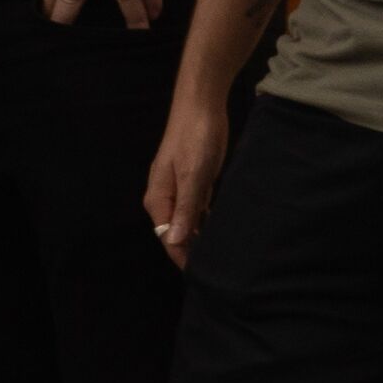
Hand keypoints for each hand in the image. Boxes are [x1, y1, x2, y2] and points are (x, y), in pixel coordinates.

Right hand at [141, 96, 226, 269]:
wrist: (201, 106)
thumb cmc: (196, 139)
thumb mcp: (193, 175)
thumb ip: (185, 209)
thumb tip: (175, 242)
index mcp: (158, 198)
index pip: (167, 238)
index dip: (183, 258)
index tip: (205, 275)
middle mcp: (164, 197)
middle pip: (175, 233)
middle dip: (192, 250)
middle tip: (220, 268)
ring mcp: (178, 189)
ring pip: (187, 222)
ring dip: (201, 236)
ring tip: (224, 254)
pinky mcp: (192, 182)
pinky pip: (196, 210)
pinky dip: (206, 222)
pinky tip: (221, 230)